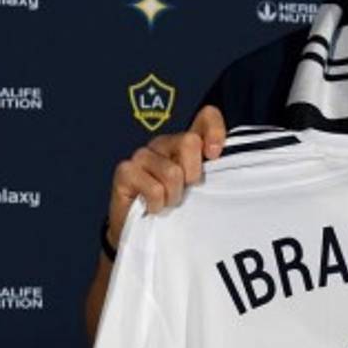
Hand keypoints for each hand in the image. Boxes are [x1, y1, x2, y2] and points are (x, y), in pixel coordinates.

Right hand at [106, 105, 226, 244]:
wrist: (142, 231)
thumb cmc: (175, 209)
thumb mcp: (202, 191)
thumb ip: (215, 172)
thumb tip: (223, 158)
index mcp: (186, 143)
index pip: (206, 116)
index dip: (214, 130)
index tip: (214, 154)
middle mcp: (164, 144)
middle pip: (189, 141)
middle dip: (192, 174)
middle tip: (184, 191)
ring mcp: (142, 155)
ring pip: (172, 171)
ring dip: (173, 196)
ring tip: (167, 203)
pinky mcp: (125, 170)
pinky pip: (154, 189)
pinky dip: (158, 205)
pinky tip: (152, 208)